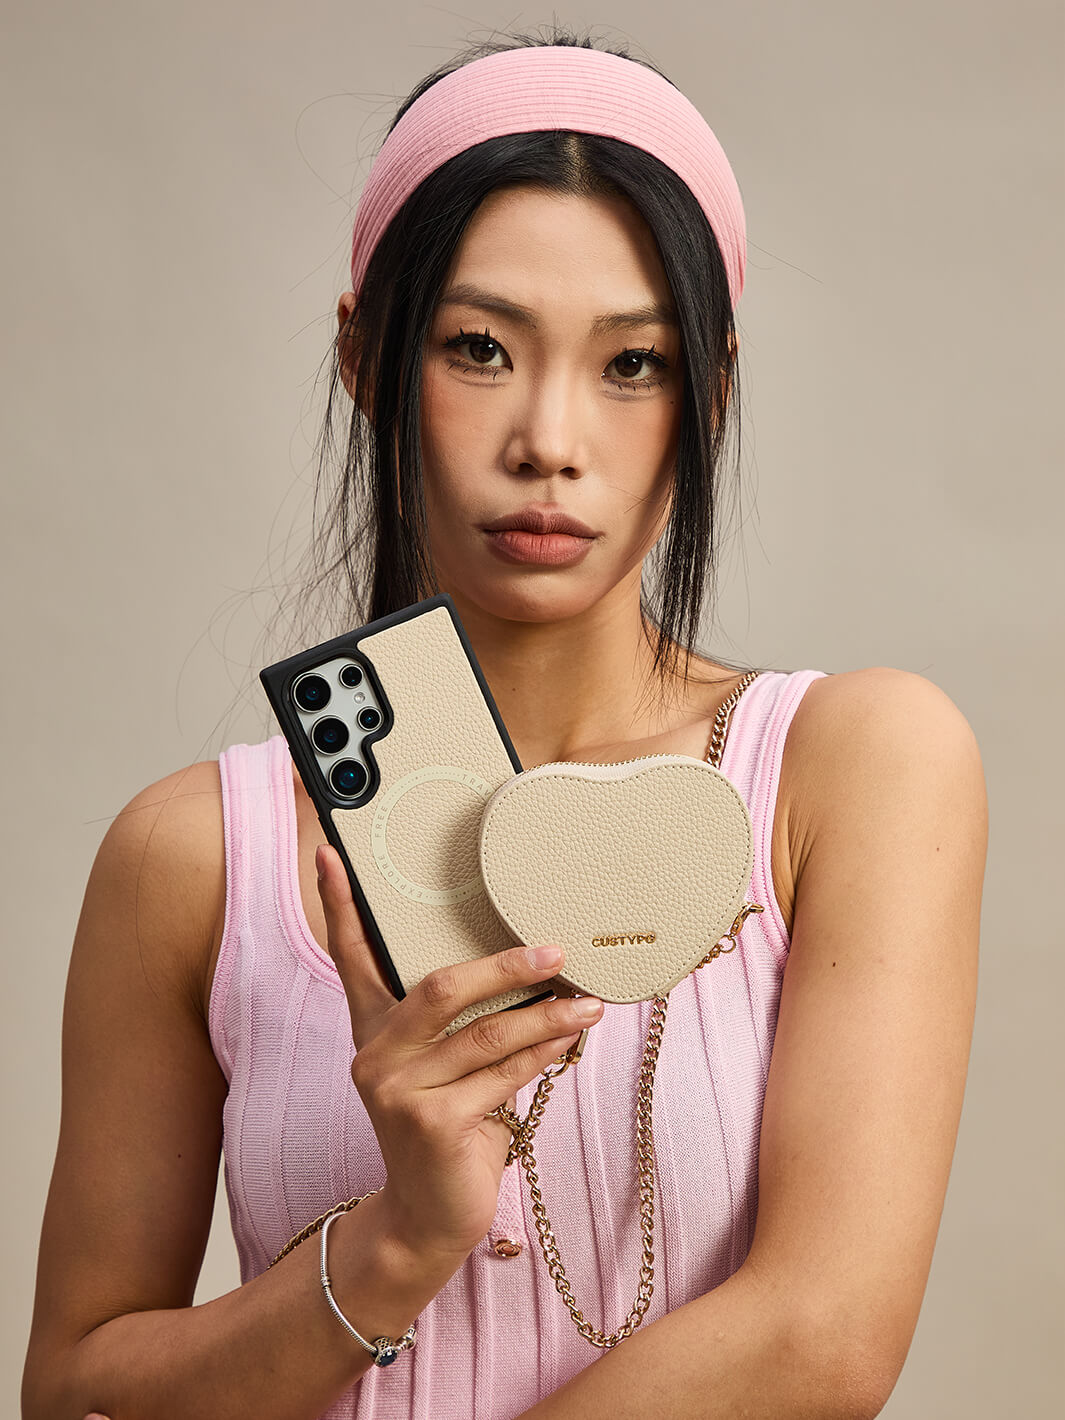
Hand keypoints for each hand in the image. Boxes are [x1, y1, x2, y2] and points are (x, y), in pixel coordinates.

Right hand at [315, 843, 603, 1264]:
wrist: (429, 1216)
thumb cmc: (448, 1128)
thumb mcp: (445, 1068)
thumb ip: (467, 1022)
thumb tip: (539, 965)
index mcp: (374, 1030)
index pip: (350, 957)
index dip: (340, 905)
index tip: (330, 852)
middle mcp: (376, 1055)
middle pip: (440, 986)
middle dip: (503, 964)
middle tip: (553, 948)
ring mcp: (399, 1090)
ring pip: (487, 1034)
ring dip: (546, 1013)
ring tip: (586, 1001)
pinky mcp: (432, 1122)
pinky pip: (504, 1073)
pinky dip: (545, 1051)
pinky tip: (571, 1036)